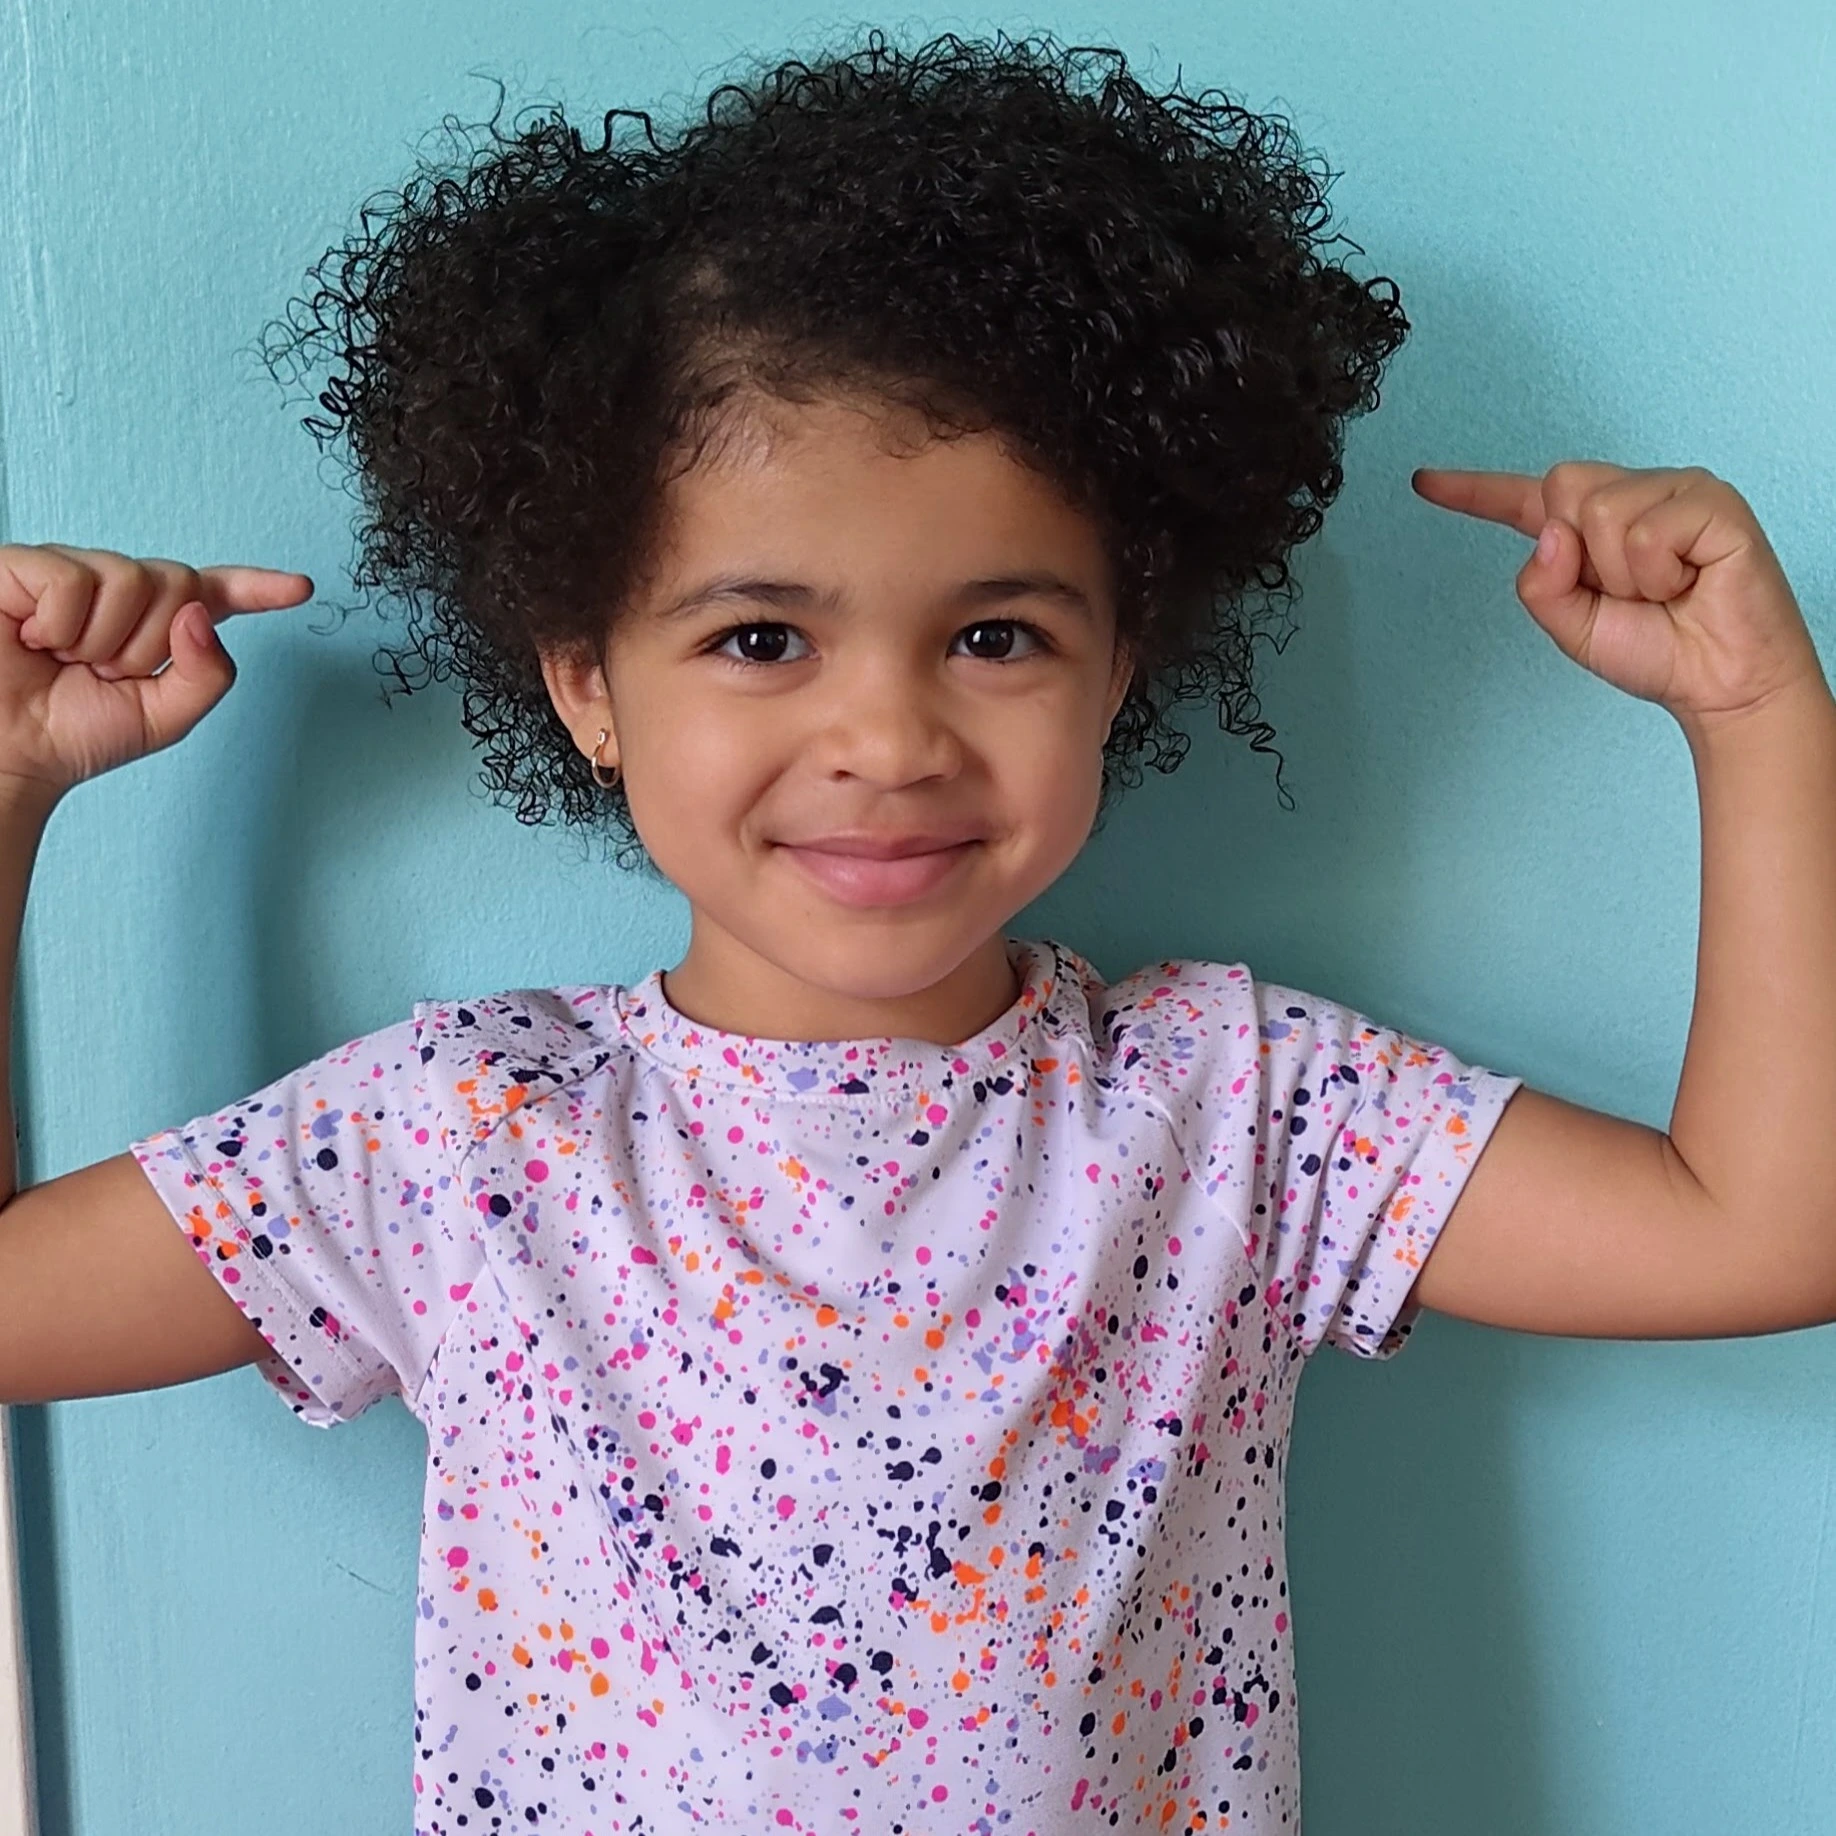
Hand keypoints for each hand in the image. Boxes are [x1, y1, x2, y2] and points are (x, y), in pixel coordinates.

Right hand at [0, 543, 311, 799]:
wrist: (8, 754)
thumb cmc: (72, 734)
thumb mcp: (163, 716)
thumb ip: (206, 673)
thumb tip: (201, 614)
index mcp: (156, 625)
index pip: (215, 594)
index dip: (258, 588)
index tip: (301, 589)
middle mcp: (117, 591)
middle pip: (178, 582)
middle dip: (149, 641)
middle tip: (102, 672)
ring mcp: (71, 573)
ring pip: (130, 578)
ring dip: (103, 639)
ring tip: (66, 659)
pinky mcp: (23, 567)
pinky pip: (72, 580)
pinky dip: (60, 624)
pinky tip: (34, 639)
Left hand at [1411, 462, 1824, 725]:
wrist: (1719, 682)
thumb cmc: (1657, 650)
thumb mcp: (1571, 626)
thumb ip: (1540, 584)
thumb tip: (1551, 534)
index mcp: (1587, 527)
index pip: (1522, 499)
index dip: (1471, 490)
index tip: (1424, 482)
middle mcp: (1630, 494)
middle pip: (1560, 486)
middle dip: (1579, 555)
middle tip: (1627, 591)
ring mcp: (1674, 491)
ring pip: (1600, 512)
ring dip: (1623, 574)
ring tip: (1663, 590)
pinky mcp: (1712, 502)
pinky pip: (1647, 531)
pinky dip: (1657, 573)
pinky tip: (1689, 582)